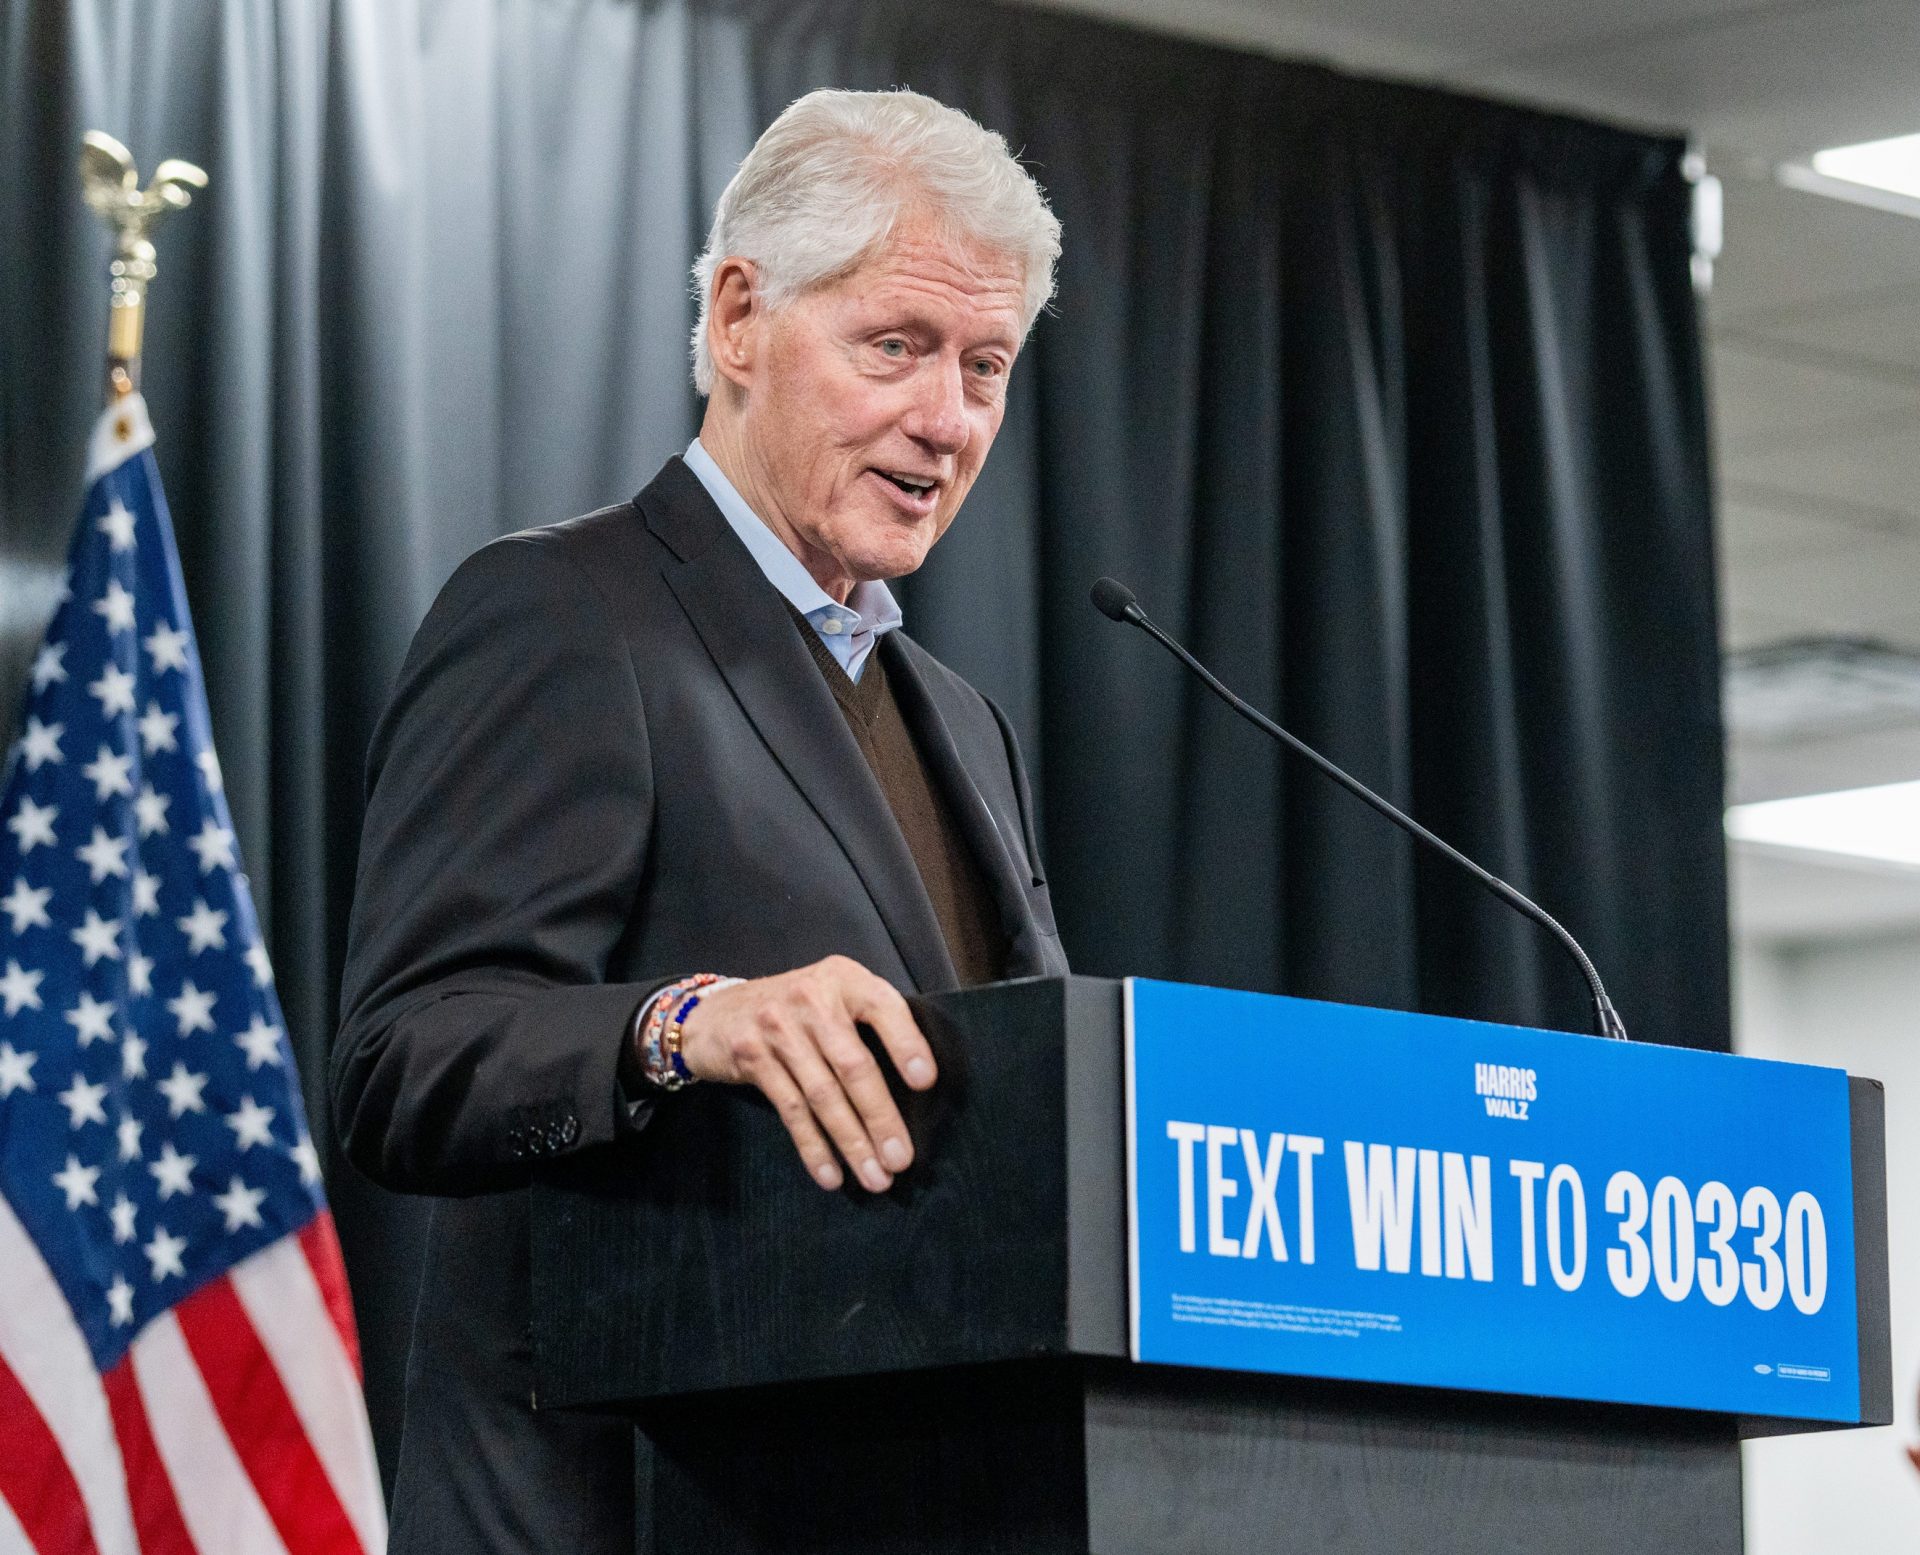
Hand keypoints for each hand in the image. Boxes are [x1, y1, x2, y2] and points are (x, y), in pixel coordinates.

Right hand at [675, 955, 935, 1192]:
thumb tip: (917, 1083)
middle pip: (853, 1064)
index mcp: (843, 978)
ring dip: (851, 1142)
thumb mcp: (831, 996)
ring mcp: (777, 1028)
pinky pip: (791, 1110)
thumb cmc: (793, 1011)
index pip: (883, 1007)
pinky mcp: (752, 1057)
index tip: (925, 1082)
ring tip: (874, 1177)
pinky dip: (813, 1147)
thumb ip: (866, 1021)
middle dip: (880, 1117)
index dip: (906, 1043)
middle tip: (901, 1158)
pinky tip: (831, 1174)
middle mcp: (811, 998)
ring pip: (822, 1095)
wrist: (715, 1013)